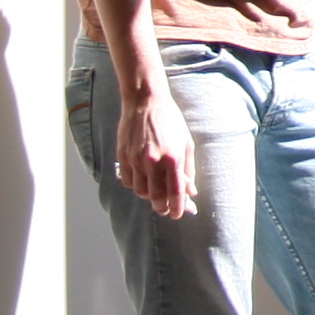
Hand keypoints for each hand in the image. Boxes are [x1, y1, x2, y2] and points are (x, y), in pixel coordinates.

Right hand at [114, 85, 197, 219]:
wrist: (146, 101)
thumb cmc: (170, 120)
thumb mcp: (186, 143)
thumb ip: (188, 170)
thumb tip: (190, 192)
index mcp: (172, 159)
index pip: (176, 194)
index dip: (178, 208)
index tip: (178, 214)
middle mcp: (153, 162)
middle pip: (156, 198)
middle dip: (162, 207)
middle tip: (166, 207)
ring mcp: (136, 160)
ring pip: (140, 192)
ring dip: (149, 196)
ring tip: (155, 190)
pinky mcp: (123, 157)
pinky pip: (128, 181)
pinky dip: (135, 185)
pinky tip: (142, 179)